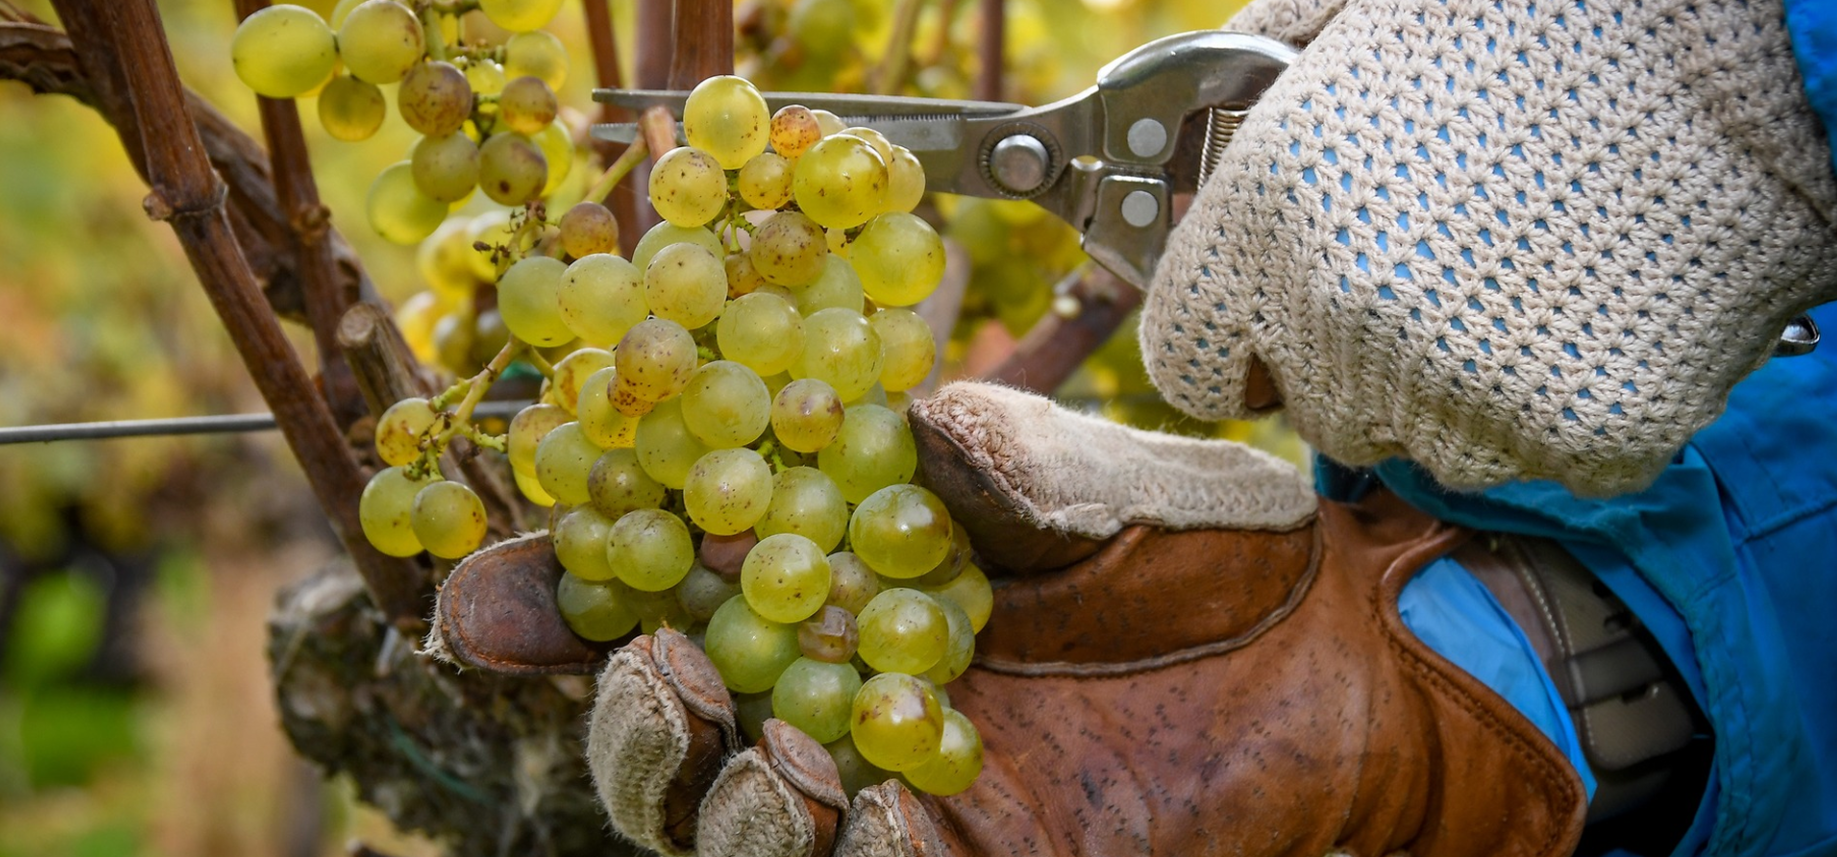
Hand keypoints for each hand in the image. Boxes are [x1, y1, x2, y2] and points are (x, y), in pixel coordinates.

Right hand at [432, 383, 1585, 856]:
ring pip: (733, 828)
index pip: (667, 594)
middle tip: (655, 670)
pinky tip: (871, 817)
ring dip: (714, 795)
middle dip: (632, 717)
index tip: (483, 600)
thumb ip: (973, 462)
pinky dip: (838, 854)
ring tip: (763, 748)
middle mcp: (841, 695)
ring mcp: (894, 799)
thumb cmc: (1217, 551)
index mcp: (839, 581)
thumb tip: (864, 423)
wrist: (1354, 669)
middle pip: (669, 733)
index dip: (566, 603)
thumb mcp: (1089, 476)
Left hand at [1145, 0, 1836, 494]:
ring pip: (1425, 444)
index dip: (1233, 341)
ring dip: (1456, 387)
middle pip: (1312, 408)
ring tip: (1525, 279)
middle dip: (1353, 356)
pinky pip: (1541, 457)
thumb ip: (1252, 106)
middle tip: (1433, 272)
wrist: (1750, 45)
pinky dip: (1563, 404)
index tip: (1268, 327)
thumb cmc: (1542, 24)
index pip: (1190, 365)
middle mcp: (1344, 327)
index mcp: (1268, 220)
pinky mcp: (1580, 441)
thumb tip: (1188, 167)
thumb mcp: (1358, 29)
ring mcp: (1461, 399)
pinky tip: (1594, 310)